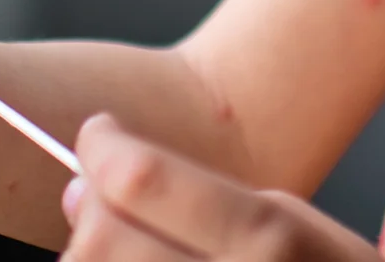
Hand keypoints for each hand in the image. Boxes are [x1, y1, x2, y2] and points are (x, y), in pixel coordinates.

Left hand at [61, 114, 380, 260]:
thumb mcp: (293, 222)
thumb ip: (200, 198)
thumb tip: (92, 183)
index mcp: (268, 240)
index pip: (143, 180)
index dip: (103, 148)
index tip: (98, 136)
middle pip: (102, 238)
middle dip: (91, 205)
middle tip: (99, 192)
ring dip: (92, 253)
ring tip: (121, 242)